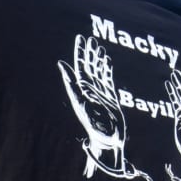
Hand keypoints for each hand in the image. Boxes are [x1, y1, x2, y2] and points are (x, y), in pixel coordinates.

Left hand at [59, 35, 150, 180]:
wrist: (108, 142)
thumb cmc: (97, 130)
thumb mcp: (85, 110)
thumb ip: (75, 90)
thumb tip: (71, 78)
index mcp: (82, 94)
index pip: (78, 71)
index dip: (78, 55)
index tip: (79, 41)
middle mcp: (89, 92)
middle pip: (87, 68)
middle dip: (87, 53)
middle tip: (86, 38)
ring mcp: (99, 94)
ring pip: (97, 72)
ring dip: (96, 59)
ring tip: (97, 46)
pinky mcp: (109, 98)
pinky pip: (107, 79)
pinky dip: (106, 69)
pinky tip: (106, 60)